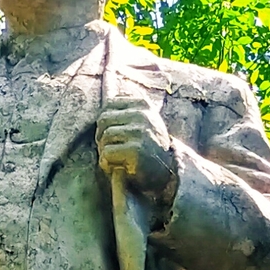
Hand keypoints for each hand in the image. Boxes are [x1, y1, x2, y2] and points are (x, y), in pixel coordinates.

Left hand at [95, 97, 179, 216]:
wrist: (167, 174)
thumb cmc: (148, 149)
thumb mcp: (144, 122)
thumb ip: (129, 108)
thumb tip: (111, 95)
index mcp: (143, 105)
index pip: (109, 104)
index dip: (106, 122)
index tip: (115, 136)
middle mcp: (143, 115)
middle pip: (103, 119)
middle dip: (102, 137)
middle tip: (113, 151)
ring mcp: (141, 132)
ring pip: (105, 136)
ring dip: (104, 152)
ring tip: (117, 160)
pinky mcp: (136, 150)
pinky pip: (107, 153)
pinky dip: (106, 163)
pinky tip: (117, 168)